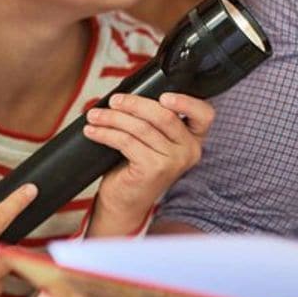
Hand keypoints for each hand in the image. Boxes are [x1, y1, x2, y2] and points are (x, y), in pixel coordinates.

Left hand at [86, 91, 213, 235]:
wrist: (125, 202)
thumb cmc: (137, 166)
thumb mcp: (154, 140)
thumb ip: (154, 119)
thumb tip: (129, 94)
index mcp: (194, 138)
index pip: (204, 114)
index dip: (187, 101)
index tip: (163, 95)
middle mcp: (189, 150)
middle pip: (165, 115)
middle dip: (135, 104)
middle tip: (114, 100)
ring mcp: (173, 161)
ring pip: (141, 127)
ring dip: (113, 118)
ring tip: (95, 115)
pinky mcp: (153, 169)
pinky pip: (126, 142)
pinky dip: (106, 133)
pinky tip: (93, 131)